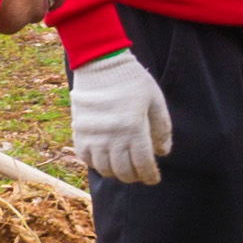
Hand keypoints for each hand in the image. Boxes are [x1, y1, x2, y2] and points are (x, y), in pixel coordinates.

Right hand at [70, 48, 175, 184]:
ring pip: (104, 169)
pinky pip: (86, 159)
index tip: (154, 179)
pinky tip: (105, 160)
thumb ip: (161, 128)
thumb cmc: (132, 80)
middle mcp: (112, 137)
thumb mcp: (155, 100)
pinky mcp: (79, 132)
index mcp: (134, 128)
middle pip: (124, 171)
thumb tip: (163, 153)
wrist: (100, 63)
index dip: (150, 176)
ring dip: (116, 173)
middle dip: (135, 177)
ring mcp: (93, 136)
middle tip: (140, 174)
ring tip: (124, 169)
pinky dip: (97, 164)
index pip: (143, 164)